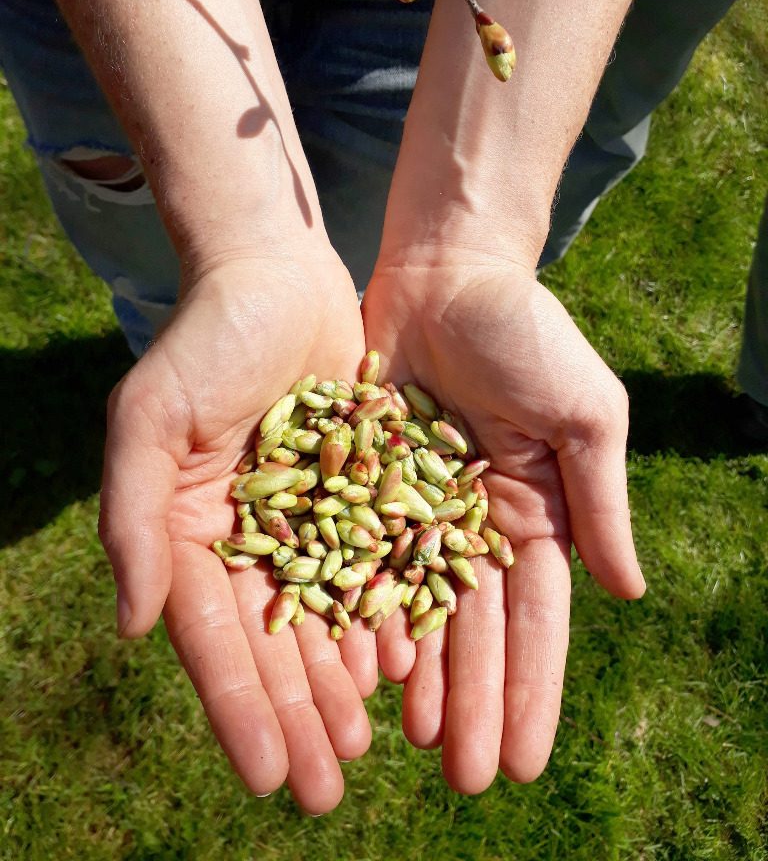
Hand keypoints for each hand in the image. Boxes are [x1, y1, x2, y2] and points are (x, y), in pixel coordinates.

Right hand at [98, 249, 375, 813]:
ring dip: (342, 681)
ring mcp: (305, 516)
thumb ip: (134, 518)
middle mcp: (246, 534)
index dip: (240, 706)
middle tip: (326, 789)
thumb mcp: (152, 417)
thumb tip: (137, 626)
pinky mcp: (357, 489)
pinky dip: (385, 615)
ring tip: (369, 745)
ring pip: (327, 615)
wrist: (276, 274)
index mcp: (190, 529)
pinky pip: (373, 564)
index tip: (268, 776)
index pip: (214, 635)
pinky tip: (405, 666)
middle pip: (273, 641)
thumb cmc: (206, 337)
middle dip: (298, 714)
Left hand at [362, 257, 644, 792]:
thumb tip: (630, 594)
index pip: (535, 619)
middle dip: (473, 701)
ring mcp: (412, 509)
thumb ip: (601, 501)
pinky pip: (354, 556)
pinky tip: (353, 665)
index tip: (527, 761)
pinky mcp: (358, 483)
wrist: (447, 273)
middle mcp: (471, 525)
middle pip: (471, 629)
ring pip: (412, 608)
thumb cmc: (528, 334)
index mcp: (533, 515)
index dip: (532, 688)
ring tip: (409, 743)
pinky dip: (356, 610)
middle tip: (465, 780)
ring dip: (416, 676)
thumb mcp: (585, 413)